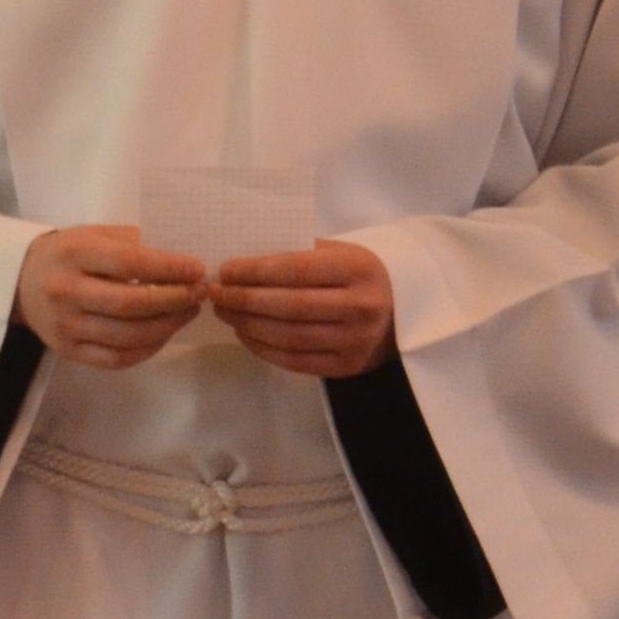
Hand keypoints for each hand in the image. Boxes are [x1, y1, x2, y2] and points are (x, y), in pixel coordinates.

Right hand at [15, 224, 206, 369]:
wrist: (19, 280)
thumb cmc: (67, 253)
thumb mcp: (92, 234)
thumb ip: (131, 244)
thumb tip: (179, 265)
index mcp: (73, 255)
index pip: (129, 263)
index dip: (169, 268)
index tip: (197, 269)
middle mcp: (65, 292)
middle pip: (131, 304)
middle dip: (175, 300)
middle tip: (199, 293)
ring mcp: (65, 325)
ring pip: (128, 336)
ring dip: (168, 326)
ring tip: (188, 312)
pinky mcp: (67, 350)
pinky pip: (116, 359)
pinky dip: (148, 349)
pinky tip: (163, 334)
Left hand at [208, 240, 395, 378]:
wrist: (405, 309)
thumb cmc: (358, 274)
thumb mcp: (339, 252)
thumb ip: (297, 253)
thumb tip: (240, 262)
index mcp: (358, 270)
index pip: (296, 270)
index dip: (255, 271)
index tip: (225, 270)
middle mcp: (361, 307)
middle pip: (289, 306)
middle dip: (244, 299)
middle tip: (214, 292)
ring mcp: (356, 341)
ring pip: (289, 336)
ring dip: (248, 324)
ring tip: (224, 311)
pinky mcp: (348, 366)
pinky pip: (296, 360)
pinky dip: (263, 348)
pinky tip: (244, 333)